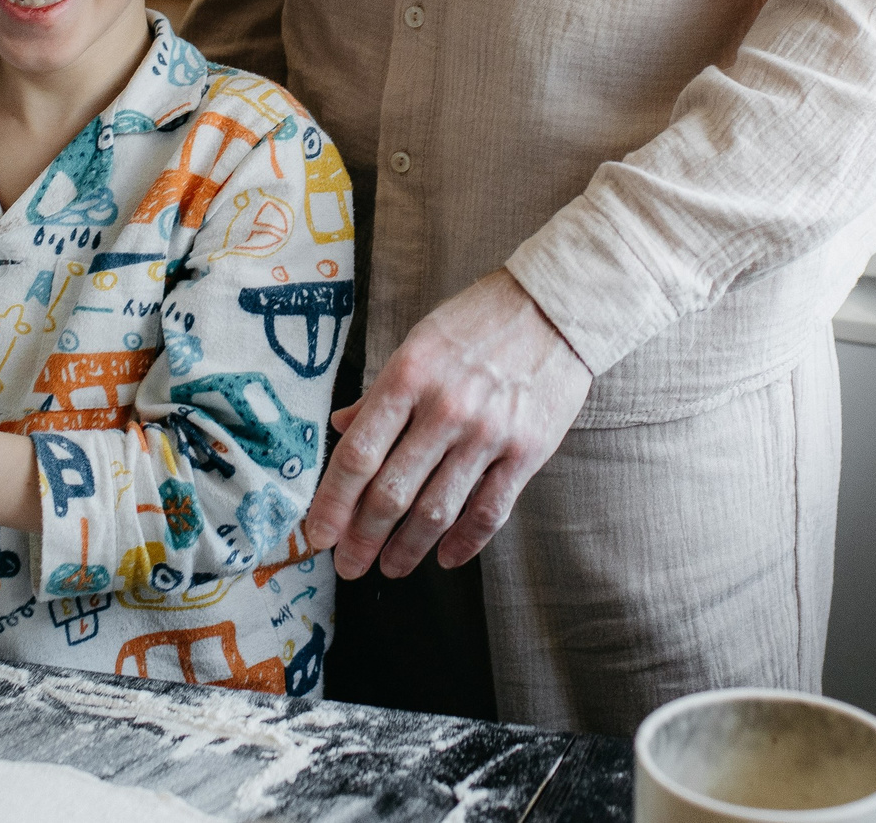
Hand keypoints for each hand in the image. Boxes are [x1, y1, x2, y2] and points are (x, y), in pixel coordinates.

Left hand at [303, 269, 590, 578]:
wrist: (557, 307)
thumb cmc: (480, 320)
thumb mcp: (419, 342)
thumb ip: (380, 391)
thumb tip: (340, 426)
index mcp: (408, 376)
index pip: (358, 454)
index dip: (332, 502)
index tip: (319, 534)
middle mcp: (444, 408)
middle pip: (391, 492)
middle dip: (362, 538)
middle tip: (348, 565)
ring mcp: (487, 433)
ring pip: (436, 511)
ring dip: (407, 550)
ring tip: (390, 567)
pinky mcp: (527, 451)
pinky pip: (488, 511)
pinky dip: (463, 543)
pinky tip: (445, 558)